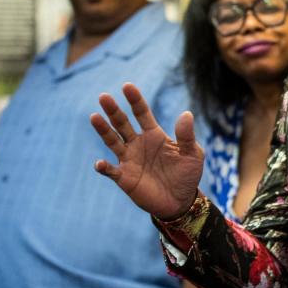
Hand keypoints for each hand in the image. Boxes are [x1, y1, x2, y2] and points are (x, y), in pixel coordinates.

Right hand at [90, 83, 203, 219]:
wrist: (181, 201)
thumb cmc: (187, 174)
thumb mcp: (192, 153)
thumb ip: (187, 135)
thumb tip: (187, 114)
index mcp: (154, 135)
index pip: (142, 113)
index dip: (135, 100)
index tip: (127, 86)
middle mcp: (138, 144)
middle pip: (122, 123)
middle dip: (113, 110)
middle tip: (104, 97)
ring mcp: (129, 159)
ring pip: (112, 141)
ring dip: (103, 130)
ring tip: (94, 117)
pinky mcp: (124, 177)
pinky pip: (111, 171)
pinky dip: (104, 167)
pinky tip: (100, 163)